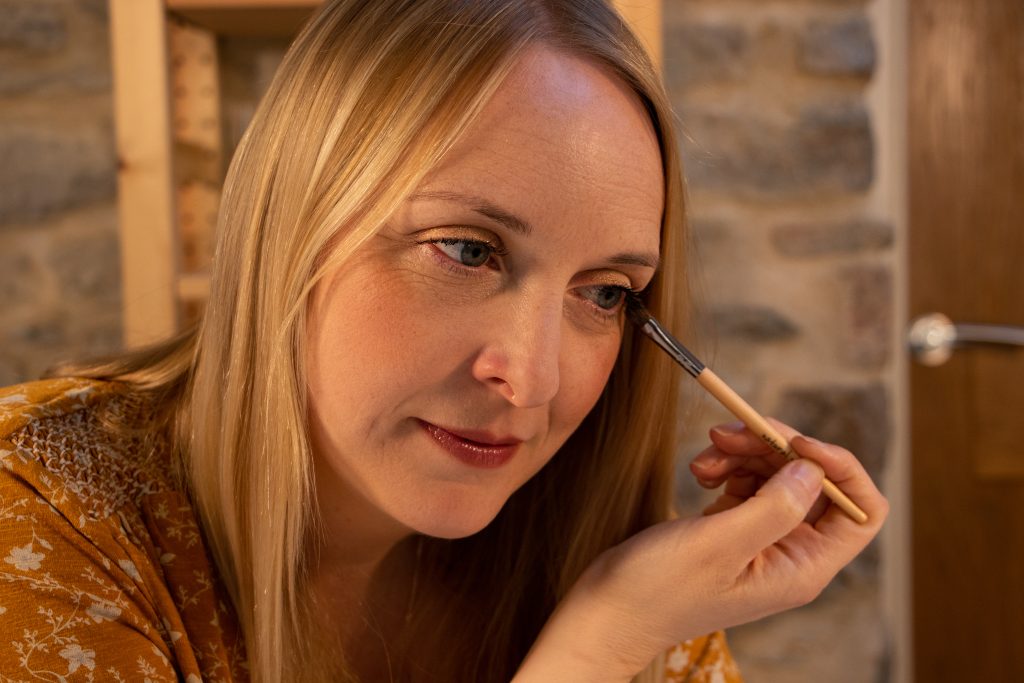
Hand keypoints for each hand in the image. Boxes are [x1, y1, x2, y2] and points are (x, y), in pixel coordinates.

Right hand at [514, 419, 887, 681]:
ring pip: (777, 474)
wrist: (607, 609)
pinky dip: (726, 466)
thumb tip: (814, 469)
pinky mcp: (733, 528)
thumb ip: (775, 507)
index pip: (862, 512)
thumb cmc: (658, 591)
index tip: (795, 443)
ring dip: (745, 453)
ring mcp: (761, 540)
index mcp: (803, 568)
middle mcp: (790, 554)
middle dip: (776, 448)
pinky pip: (748, 482)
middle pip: (814, 482)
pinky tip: (698, 470)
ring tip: (705, 453)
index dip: (840, 469)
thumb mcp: (718, 545)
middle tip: (732, 430)